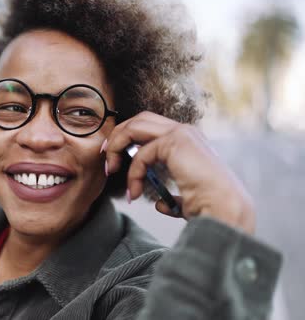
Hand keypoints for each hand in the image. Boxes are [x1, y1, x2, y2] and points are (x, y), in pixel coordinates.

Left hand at [102, 111, 254, 234]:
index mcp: (188, 142)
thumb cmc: (209, 208)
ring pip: (135, 126)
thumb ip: (171, 196)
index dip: (127, 140)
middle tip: (106, 158)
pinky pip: (141, 154)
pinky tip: (135, 192)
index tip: (114, 161)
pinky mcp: (175, 142)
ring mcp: (181, 134)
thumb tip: (159, 204)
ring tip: (111, 169)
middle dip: (117, 136)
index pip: (149, 128)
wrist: (224, 211)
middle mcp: (185, 132)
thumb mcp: (185, 199)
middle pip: (139, 120)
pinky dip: (133, 173)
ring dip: (117, 146)